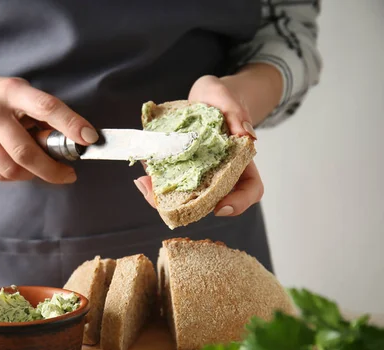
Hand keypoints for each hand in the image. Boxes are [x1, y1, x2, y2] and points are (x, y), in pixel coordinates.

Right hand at [0, 75, 97, 182]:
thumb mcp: (20, 93)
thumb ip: (43, 115)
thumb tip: (74, 140)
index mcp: (11, 90)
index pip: (46, 107)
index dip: (70, 124)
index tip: (89, 138)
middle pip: (25, 151)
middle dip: (52, 169)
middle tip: (68, 174)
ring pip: (11, 169)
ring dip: (33, 175)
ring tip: (41, 168)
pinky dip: (15, 176)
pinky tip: (20, 167)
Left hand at [134, 74, 263, 216]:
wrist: (203, 98)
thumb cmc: (221, 100)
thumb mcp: (227, 97)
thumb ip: (236, 112)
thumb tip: (246, 134)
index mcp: (239, 161)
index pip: (250, 189)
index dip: (239, 203)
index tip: (221, 208)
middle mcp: (218, 173)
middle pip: (211, 201)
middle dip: (189, 207)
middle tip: (170, 205)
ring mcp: (196, 172)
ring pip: (185, 197)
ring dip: (164, 198)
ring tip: (147, 186)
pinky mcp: (176, 167)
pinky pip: (167, 182)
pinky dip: (154, 183)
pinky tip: (142, 177)